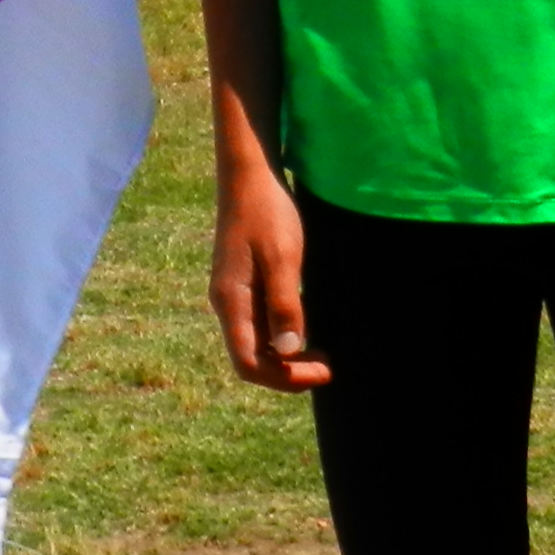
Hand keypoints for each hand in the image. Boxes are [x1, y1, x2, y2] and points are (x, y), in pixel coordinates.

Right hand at [209, 164, 326, 390]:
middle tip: (327, 366)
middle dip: (287, 371)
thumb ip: (284, 305)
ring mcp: (233, 295)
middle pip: (250, 359)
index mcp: (231, 302)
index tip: (322, 370)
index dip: (284, 378)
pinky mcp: (242, 284)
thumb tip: (289, 351)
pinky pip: (258, 325)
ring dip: (285, 357)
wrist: (249, 176)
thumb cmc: (267, 212)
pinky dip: (281, 337)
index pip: (248, 364)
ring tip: (320, 353)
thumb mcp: (283, 257)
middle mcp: (226, 304)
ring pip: (255, 344)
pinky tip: (304, 329)